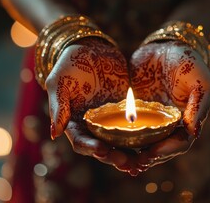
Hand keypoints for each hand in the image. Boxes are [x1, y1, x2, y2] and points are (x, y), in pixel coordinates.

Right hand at [45, 38, 144, 174]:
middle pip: (103, 148)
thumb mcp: (59, 82)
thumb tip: (54, 134)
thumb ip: (58, 107)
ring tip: (142, 161)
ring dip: (130, 154)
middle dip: (114, 157)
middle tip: (127, 163)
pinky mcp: (126, 112)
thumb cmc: (68, 63)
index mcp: (75, 123)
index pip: (81, 142)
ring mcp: (110, 121)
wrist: (89, 47)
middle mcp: (92, 127)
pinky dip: (143, 138)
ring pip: (120, 143)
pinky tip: (154, 143)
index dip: (91, 148)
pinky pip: (135, 128)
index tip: (102, 149)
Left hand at [130, 41, 209, 168]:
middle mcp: (168, 125)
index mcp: (186, 121)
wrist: (165, 46)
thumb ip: (199, 105)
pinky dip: (118, 138)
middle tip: (132, 164)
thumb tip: (194, 132)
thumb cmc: (188, 62)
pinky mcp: (133, 113)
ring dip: (131, 154)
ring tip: (118, 159)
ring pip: (141, 143)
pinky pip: (125, 129)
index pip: (179, 143)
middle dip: (146, 158)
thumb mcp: (201, 81)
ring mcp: (150, 120)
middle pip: (158, 149)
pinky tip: (106, 143)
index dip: (166, 151)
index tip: (151, 154)